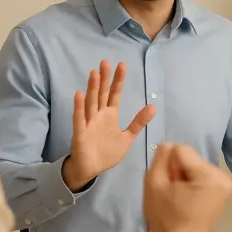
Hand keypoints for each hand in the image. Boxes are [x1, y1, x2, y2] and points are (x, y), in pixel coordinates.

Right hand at [62, 60, 155, 191]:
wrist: (91, 169)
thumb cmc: (107, 152)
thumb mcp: (127, 137)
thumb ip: (138, 122)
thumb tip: (153, 106)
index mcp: (110, 115)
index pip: (115, 94)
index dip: (118, 80)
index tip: (122, 65)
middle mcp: (99, 115)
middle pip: (101, 93)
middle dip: (104, 78)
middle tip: (105, 61)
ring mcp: (88, 123)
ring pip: (90, 102)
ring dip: (92, 88)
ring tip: (94, 72)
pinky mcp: (80, 133)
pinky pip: (79, 119)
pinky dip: (79, 107)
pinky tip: (79, 94)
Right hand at [143, 143, 231, 231]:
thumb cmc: (165, 218)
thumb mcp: (154, 183)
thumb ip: (161, 158)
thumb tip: (168, 145)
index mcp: (210, 175)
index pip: (181, 150)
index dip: (168, 164)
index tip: (168, 184)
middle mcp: (223, 177)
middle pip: (191, 158)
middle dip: (178, 170)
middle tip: (172, 193)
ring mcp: (226, 185)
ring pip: (196, 166)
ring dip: (184, 176)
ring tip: (179, 197)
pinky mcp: (224, 192)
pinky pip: (203, 176)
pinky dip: (193, 183)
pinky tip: (187, 199)